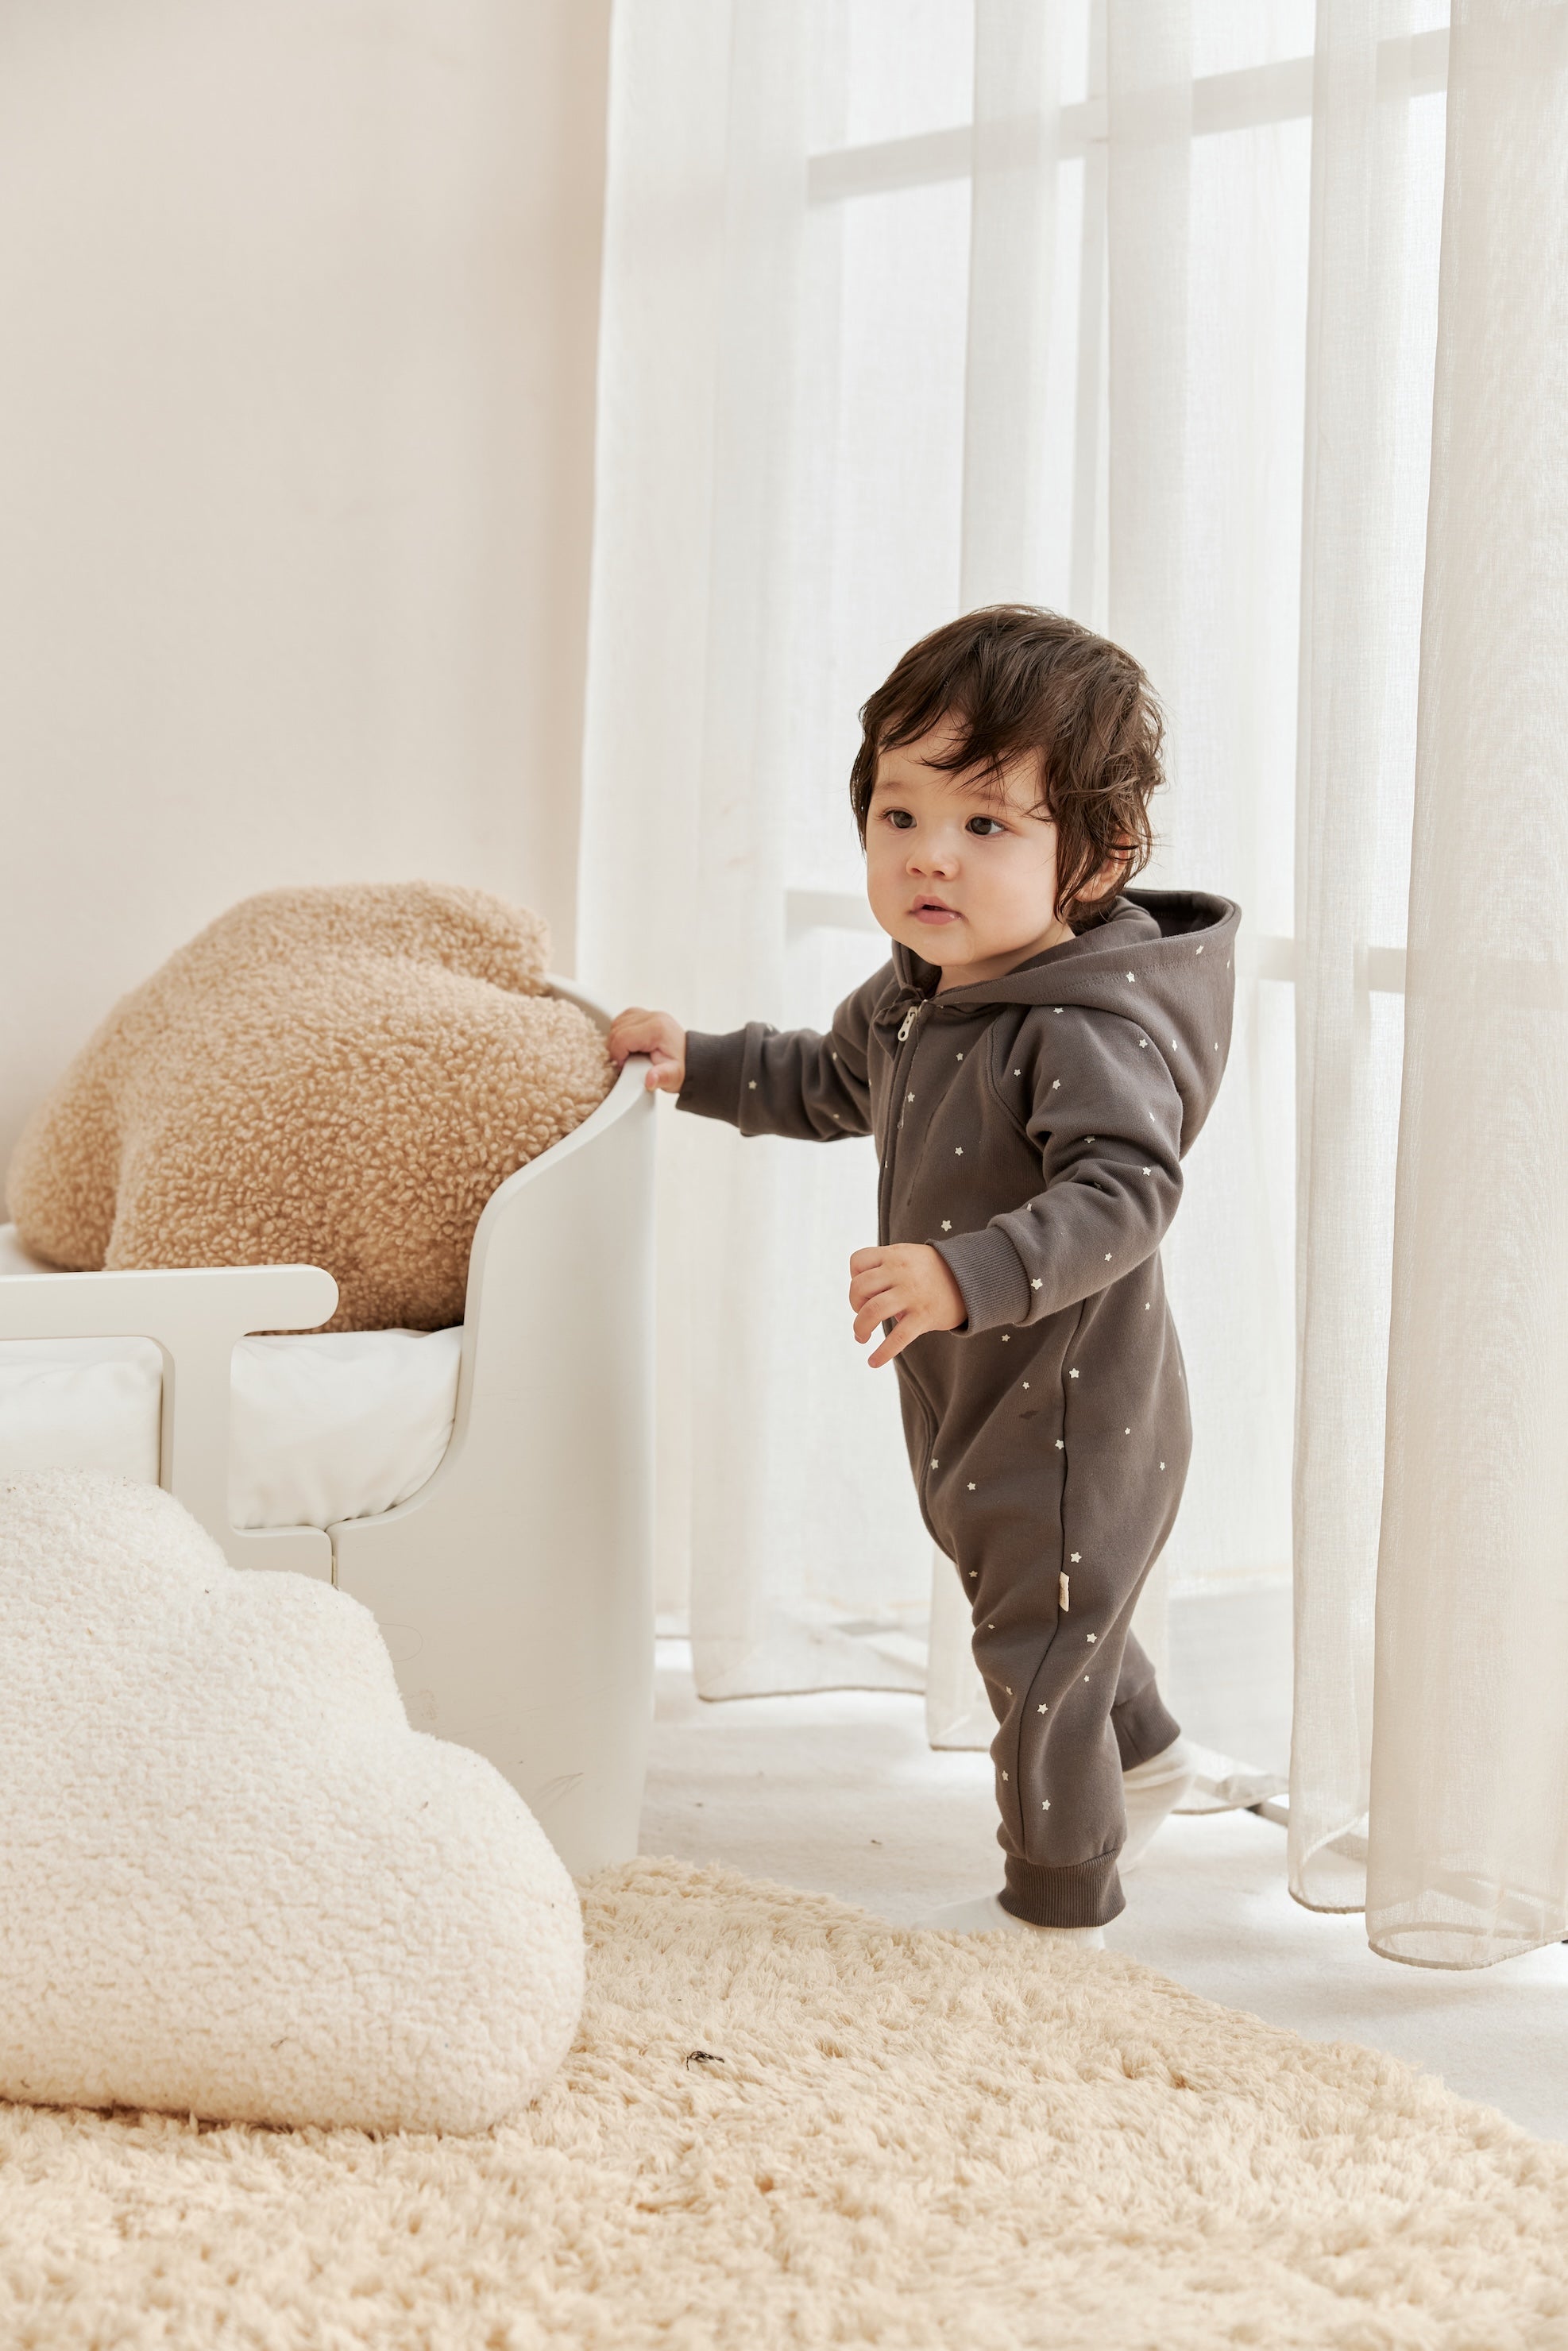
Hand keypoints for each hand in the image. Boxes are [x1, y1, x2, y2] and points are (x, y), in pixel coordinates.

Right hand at [607, 1006, 685, 1093]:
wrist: (691, 1059)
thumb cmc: (681, 1068)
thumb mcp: (672, 1077)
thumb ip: (660, 1078)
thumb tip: (650, 1081)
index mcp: (657, 1029)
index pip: (622, 1037)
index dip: (618, 1054)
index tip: (624, 1066)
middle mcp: (653, 1017)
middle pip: (617, 1029)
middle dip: (616, 1049)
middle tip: (626, 1063)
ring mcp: (649, 1014)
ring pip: (617, 1023)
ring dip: (617, 1041)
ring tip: (628, 1055)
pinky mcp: (645, 1015)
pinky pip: (623, 1020)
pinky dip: (620, 1033)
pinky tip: (628, 1045)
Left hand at [849, 1243, 966, 1368]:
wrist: (973, 1278)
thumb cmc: (934, 1272)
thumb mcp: (910, 1256)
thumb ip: (886, 1269)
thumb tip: (866, 1301)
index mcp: (895, 1255)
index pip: (858, 1261)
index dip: (853, 1277)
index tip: (864, 1290)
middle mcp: (900, 1272)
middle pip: (859, 1287)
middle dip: (854, 1305)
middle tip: (863, 1315)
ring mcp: (912, 1294)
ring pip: (872, 1311)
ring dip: (860, 1327)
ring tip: (861, 1337)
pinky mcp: (924, 1316)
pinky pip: (897, 1337)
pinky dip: (882, 1353)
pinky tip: (873, 1362)